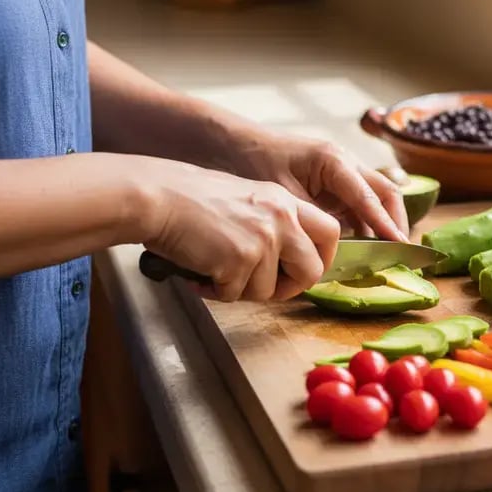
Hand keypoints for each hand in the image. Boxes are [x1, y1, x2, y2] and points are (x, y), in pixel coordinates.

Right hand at [138, 159, 340, 301]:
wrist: (160, 197)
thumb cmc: (194, 199)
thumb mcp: (248, 199)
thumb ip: (273, 224)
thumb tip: (286, 262)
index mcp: (286, 201)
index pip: (331, 231)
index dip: (322, 258)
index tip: (303, 270)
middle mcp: (282, 218)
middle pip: (313, 269)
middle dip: (291, 287)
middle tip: (268, 288)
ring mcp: (264, 238)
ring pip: (270, 290)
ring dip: (243, 290)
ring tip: (217, 272)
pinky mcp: (240, 259)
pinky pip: (236, 294)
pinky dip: (217, 291)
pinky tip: (202, 273)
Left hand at [229, 130, 408, 240]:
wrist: (234, 144)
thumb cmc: (255, 162)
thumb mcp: (283, 194)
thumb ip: (312, 218)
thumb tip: (336, 246)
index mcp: (334, 160)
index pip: (370, 195)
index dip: (386, 223)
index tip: (399, 245)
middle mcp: (344, 163)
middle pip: (384, 192)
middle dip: (395, 221)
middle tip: (401, 252)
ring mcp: (341, 173)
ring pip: (373, 199)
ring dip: (381, 225)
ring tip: (386, 255)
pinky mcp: (332, 184)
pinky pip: (356, 205)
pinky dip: (363, 224)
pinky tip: (361, 247)